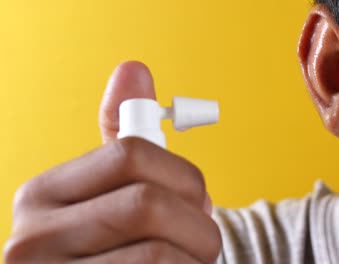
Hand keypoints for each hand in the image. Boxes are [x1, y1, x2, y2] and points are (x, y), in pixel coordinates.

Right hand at [3, 61, 220, 263]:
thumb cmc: (114, 246)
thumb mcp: (112, 193)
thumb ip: (124, 140)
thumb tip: (134, 69)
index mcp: (43, 194)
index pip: (129, 154)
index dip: (184, 176)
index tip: (198, 198)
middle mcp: (33, 239)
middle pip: (147, 204)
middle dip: (198, 222)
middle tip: (205, 239)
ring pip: (159, 251)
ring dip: (197, 256)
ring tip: (191, 261)